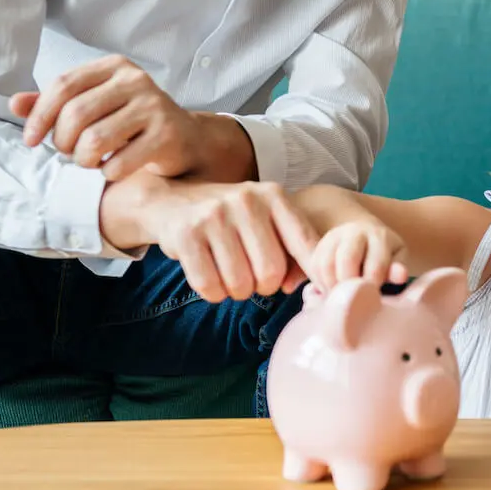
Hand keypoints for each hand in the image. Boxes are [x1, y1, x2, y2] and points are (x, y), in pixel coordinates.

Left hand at [10, 54, 208, 181]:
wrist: (185, 139)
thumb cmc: (132, 122)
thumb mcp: (95, 106)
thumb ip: (56, 103)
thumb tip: (14, 103)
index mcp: (114, 67)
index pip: (63, 85)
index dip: (39, 115)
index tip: (30, 140)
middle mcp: (136, 80)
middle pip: (76, 114)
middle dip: (62, 142)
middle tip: (68, 153)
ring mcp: (154, 107)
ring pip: (95, 140)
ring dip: (83, 160)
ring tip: (89, 161)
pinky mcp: (167, 135)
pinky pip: (120, 162)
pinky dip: (108, 173)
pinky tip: (112, 170)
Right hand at [134, 180, 317, 302]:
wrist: (173, 200)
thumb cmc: (232, 219)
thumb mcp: (266, 221)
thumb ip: (292, 251)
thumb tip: (293, 286)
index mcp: (274, 196)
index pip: (305, 243)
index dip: (314, 273)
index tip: (317, 290)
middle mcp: (247, 201)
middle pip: (271, 272)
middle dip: (264, 287)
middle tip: (253, 279)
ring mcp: (214, 215)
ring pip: (240, 284)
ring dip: (237, 292)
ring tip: (231, 276)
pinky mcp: (186, 234)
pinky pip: (210, 286)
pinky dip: (214, 293)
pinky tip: (212, 279)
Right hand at [305, 220, 408, 291]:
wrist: (365, 236)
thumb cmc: (385, 254)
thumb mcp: (397, 259)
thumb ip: (397, 269)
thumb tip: (401, 276)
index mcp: (379, 236)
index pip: (375, 265)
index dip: (373, 287)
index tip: (373, 300)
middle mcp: (354, 231)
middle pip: (347, 260)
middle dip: (351, 286)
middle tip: (354, 302)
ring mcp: (334, 236)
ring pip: (327, 264)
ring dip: (333, 287)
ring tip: (342, 299)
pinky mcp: (319, 245)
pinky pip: (315, 267)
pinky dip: (321, 284)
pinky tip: (332, 292)